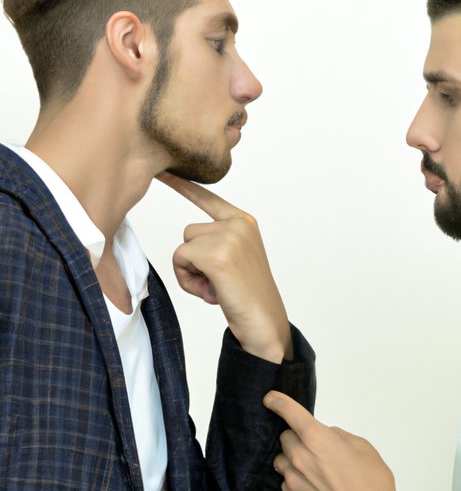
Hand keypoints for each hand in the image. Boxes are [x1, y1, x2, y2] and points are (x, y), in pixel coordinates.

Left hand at [156, 172, 291, 362]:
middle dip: (194, 259)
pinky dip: (188, 280)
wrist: (264, 320)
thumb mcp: (237, 257)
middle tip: (216, 279)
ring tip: (214, 285)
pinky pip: (181, 260)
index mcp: (244, 222)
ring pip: (184, 246)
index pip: (208, 198)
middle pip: (189, 232)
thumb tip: (187, 247)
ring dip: (191, 271)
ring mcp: (228, 236)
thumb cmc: (248, 294)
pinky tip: (210, 291)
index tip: (165, 170)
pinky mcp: (215, 253)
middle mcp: (237, 224)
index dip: (184, 185)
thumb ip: (218, 241)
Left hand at [264, 391, 397, 490]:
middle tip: (317, 448)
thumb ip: (339, 436)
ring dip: (294, 460)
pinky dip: (296, 481)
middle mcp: (300, 457)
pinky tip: (314, 485)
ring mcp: (294, 480)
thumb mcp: (362, 448)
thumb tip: (328, 435)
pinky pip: (285, 482)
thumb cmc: (372, 487)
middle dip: (298, 438)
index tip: (271, 398)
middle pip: (286, 437)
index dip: (278, 402)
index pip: (290, 412)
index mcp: (317, 438)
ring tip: (317, 470)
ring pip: (282, 459)